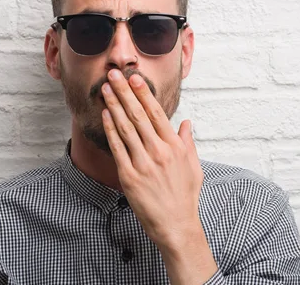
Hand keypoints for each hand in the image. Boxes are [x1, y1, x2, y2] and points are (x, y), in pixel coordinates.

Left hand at [101, 69, 203, 246]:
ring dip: (115, 106)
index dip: (143, 94)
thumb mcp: (194, 167)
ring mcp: (143, 163)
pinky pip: (118, 148)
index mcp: (174, 147)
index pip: (157, 113)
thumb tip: (186, 123)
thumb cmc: (185, 197)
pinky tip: (105, 116)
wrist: (176, 226)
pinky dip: (110, 130)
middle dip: (125, 92)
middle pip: (138, 115)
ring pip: (126, 128)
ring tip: (106, 89)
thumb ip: (188, 142)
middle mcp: (159, 151)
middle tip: (115, 75)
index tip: (134, 78)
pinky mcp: (129, 176)